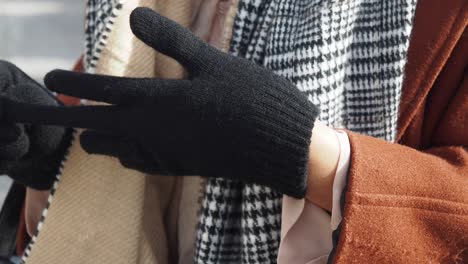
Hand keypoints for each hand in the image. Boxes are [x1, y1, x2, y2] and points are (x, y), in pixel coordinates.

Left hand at [3, 8, 318, 197]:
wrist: (280, 145)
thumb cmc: (251, 99)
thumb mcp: (212, 63)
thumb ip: (171, 43)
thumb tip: (135, 16)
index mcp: (159, 100)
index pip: (101, 91)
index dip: (72, 84)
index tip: (50, 79)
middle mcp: (154, 131)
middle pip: (95, 128)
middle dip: (72, 117)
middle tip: (61, 106)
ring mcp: (164, 153)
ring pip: (113, 149)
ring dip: (100, 135)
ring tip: (95, 122)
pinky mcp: (178, 167)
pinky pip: (137, 162)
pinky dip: (126, 152)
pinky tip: (130, 143)